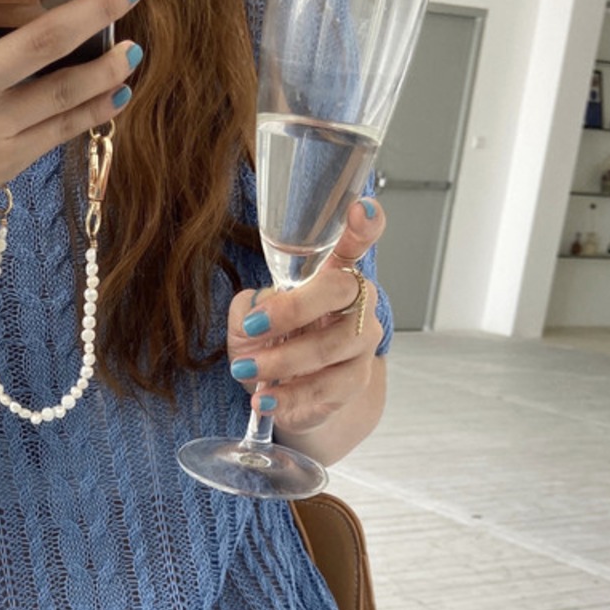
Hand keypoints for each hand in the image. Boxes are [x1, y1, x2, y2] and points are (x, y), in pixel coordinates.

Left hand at [227, 198, 386, 437]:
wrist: (292, 397)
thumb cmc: (274, 345)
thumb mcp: (250, 321)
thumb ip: (249, 309)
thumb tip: (257, 309)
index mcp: (333, 275)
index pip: (358, 242)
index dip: (365, 225)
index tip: (360, 210)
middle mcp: (356, 305)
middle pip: (341, 291)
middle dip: (294, 308)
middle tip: (254, 326)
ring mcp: (361, 344)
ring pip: (330, 346)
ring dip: (281, 359)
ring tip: (245, 368)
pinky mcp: (354, 382)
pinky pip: (325, 388)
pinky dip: (288, 395)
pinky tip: (263, 398)